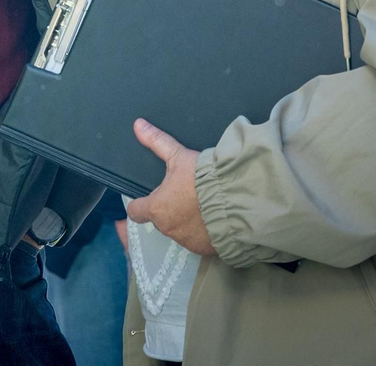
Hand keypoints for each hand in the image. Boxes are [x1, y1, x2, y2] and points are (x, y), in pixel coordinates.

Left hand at [124, 119, 214, 255]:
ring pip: (180, 231)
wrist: (240, 200)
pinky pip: (200, 241)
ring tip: (202, 205)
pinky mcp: (206, 250)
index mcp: (156, 208)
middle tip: (184, 195)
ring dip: (187, 221)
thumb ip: (157, 142)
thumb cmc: (204, 178)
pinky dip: (204, 232)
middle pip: (161, 220)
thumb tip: (138, 125)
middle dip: (170, 209)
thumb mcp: (179, 156)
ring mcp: (187, 241)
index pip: (136, 212)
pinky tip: (214, 218)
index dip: (141, 204)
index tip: (148, 198)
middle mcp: (168, 228)